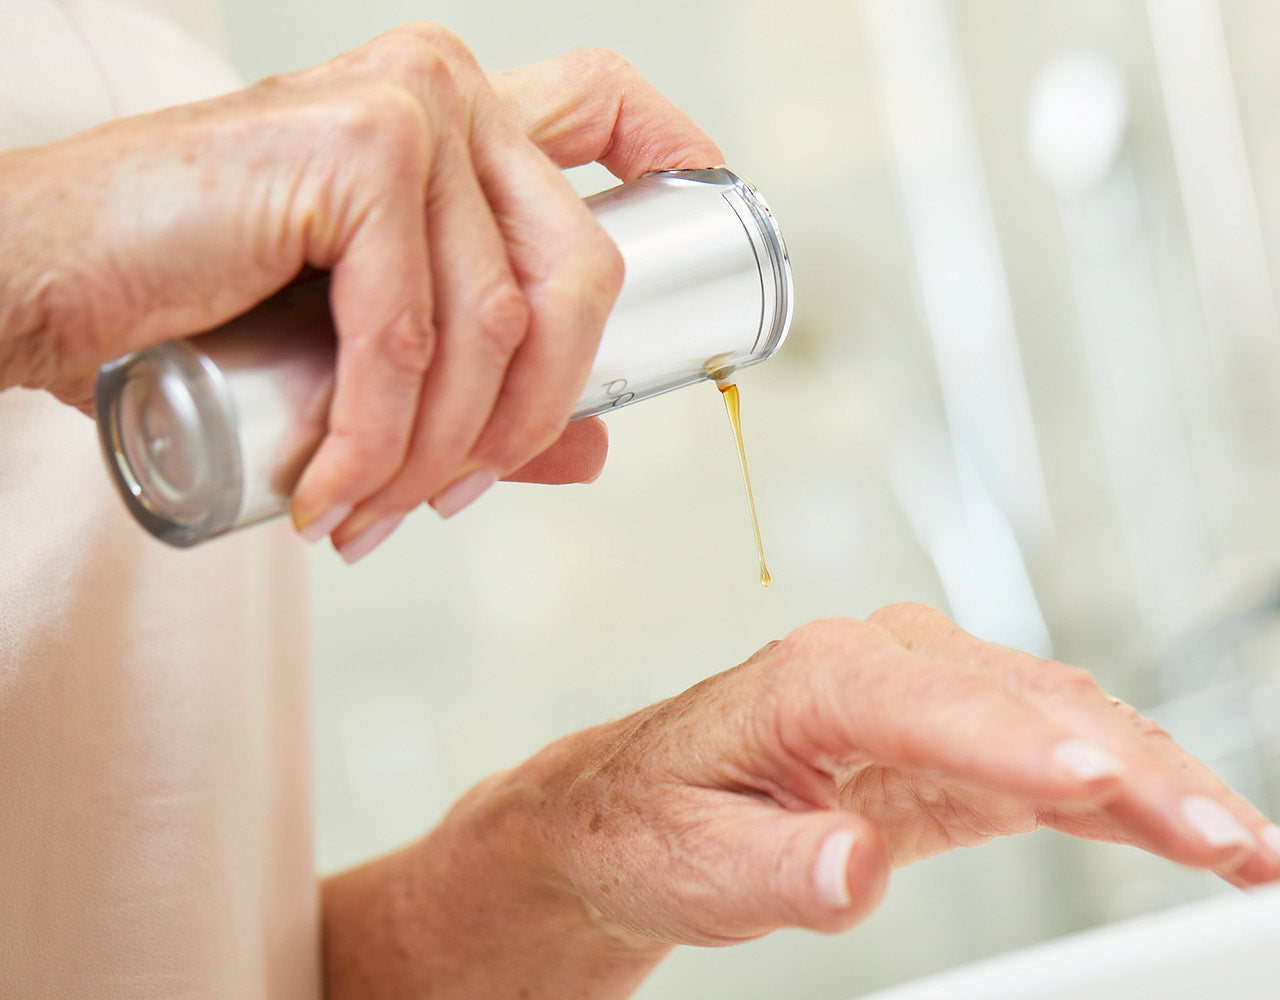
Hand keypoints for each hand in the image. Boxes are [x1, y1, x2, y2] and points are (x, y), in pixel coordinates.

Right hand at [0, 30, 721, 559]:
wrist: (38, 273)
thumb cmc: (196, 302)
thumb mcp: (366, 345)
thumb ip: (482, 387)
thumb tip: (591, 451)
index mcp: (464, 115)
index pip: (608, 107)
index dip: (677, 156)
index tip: (705, 233)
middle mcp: (447, 92)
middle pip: (581, 268)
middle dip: (532, 413)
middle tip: (456, 498)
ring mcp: (406, 109)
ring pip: (497, 324)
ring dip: (443, 452)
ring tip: (369, 514)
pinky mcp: (352, 152)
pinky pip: (412, 335)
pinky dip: (380, 437)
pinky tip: (334, 492)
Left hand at [494, 604, 1279, 945]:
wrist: (640, 812)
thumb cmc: (653, 822)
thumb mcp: (689, 859)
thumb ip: (770, 865)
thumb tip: (847, 866)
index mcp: (820, 675)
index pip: (939, 700)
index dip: (1025, 743)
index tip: (1104, 779)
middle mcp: (894, 667)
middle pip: (1041, 708)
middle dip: (1145, 773)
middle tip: (1234, 843)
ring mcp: (942, 699)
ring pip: (1083, 731)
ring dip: (1176, 788)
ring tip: (1264, 852)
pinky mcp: (968, 747)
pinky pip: (1075, 768)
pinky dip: (1149, 802)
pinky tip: (1212, 839)